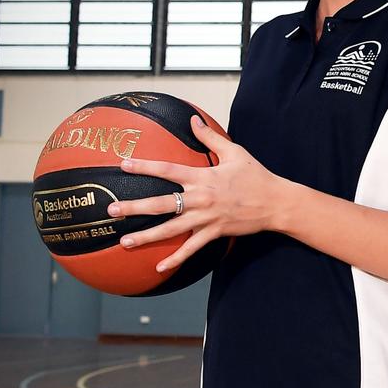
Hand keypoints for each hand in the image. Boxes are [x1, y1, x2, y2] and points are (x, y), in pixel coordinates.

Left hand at [107, 115, 285, 271]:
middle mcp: (201, 198)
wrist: (276, 202)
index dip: (145, 167)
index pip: (169, 171)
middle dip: (134, 207)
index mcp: (204, 177)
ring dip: (147, 236)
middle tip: (111, 210)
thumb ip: (210, 138)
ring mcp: (207, 218)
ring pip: (171, 229)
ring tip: (125, 241)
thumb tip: (193, 120)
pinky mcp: (214, 232)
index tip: (124, 165)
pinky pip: (191, 248)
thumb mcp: (235, 152)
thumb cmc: (256, 175)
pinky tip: (159, 267)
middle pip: (162, 204)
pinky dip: (176, 258)